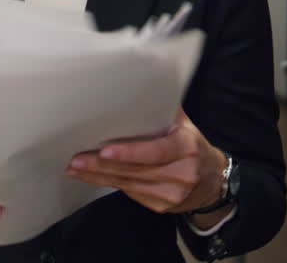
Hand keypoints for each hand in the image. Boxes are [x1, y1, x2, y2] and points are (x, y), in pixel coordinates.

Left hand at [65, 109, 227, 216]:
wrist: (213, 182)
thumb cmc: (191, 145)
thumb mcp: (184, 124)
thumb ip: (162, 109)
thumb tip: (139, 80)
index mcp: (187, 147)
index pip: (155, 152)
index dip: (129, 153)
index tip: (105, 150)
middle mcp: (181, 172)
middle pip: (135, 170)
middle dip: (101, 165)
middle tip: (75, 158)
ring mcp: (171, 193)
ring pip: (128, 184)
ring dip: (97, 177)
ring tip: (73, 167)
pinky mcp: (161, 206)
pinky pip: (130, 193)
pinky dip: (107, 184)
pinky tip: (89, 177)